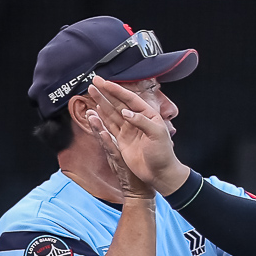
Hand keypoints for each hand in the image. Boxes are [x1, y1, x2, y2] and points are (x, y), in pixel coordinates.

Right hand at [88, 76, 189, 194]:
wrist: (161, 173)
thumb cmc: (163, 154)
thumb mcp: (157, 135)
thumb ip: (141, 122)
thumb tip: (125, 112)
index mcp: (148, 115)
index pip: (130, 99)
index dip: (116, 90)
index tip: (104, 82)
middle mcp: (137, 120)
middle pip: (118, 103)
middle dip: (106, 92)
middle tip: (93, 81)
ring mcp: (129, 130)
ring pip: (112, 113)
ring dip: (102, 102)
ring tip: (92, 91)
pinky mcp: (123, 141)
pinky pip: (110, 126)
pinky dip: (102, 118)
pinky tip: (96, 110)